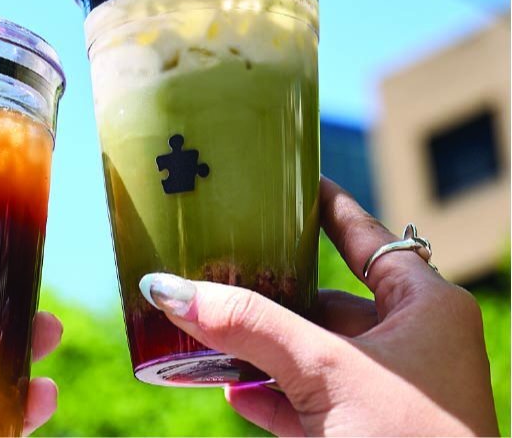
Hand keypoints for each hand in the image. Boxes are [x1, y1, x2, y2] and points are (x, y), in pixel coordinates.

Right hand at [139, 177, 498, 435]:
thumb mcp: (325, 370)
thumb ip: (249, 324)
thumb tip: (169, 289)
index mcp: (424, 308)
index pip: (367, 238)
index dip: (325, 209)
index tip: (289, 183)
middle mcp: (408, 346)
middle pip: (324, 302)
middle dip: (268, 293)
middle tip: (218, 268)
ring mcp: (383, 395)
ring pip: (308, 355)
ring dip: (257, 349)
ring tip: (207, 329)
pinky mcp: (361, 435)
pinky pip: (304, 402)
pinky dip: (266, 395)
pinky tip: (230, 389)